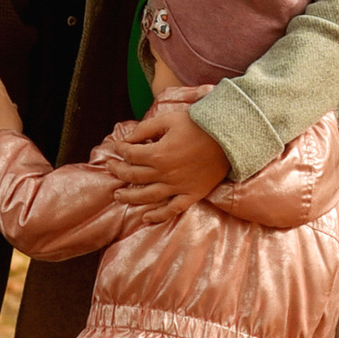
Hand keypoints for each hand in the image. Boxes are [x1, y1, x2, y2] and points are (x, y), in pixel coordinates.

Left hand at [105, 96, 228, 209]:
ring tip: (117, 196)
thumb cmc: (198, 124)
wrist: (228, 137)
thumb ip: (145, 129)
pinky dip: (158, 216)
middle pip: (134, 177)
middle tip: (110, 169)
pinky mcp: (192, 194)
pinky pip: (172, 209)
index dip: (120, 150)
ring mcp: (178, 187)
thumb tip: (128, 139)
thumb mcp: (168, 119)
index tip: (118, 148)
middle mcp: (165, 174)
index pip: (130, 155)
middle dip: (118, 172)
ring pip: (147, 197)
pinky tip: (146, 218)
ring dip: (129, 197)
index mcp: (158, 154)